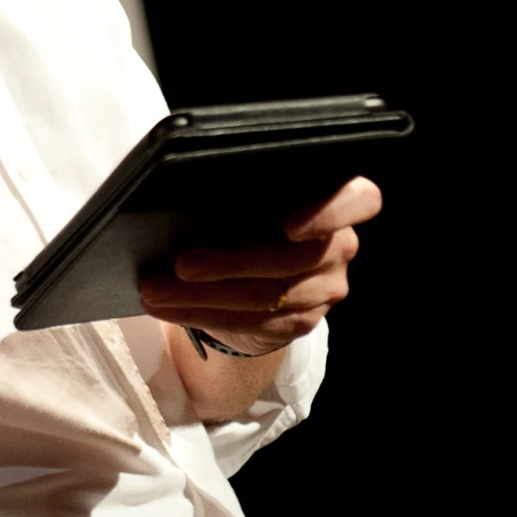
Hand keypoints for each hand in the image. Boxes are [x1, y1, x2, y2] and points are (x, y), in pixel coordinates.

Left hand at [139, 177, 382, 355]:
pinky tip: (168, 308)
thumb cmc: (249, 220)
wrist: (260, 276)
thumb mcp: (250, 202)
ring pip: (265, 297)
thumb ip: (243, 193)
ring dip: (201, 297)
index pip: (360, 200)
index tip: (288, 223)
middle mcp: (338, 247)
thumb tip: (185, 192)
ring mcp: (325, 289)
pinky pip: (251, 324)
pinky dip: (203, 315)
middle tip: (180, 264)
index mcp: (335, 202)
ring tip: (155, 290)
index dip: (330, 212)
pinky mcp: (301, 322)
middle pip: (290, 259)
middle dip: (228, 264)